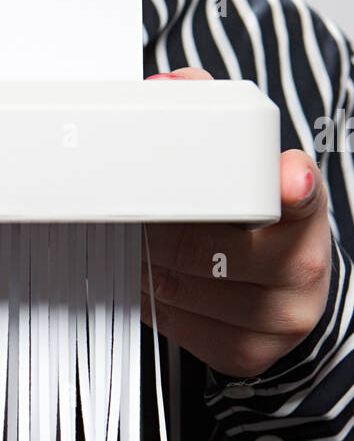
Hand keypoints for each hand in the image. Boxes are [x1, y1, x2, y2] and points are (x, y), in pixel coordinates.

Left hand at [140, 68, 331, 378]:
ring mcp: (275, 319)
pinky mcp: (243, 354)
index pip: (303, 197)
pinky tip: (151, 277)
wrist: (285, 292)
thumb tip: (166, 86)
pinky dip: (147, 296)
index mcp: (304, 212)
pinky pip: (171, 323)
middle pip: (204, 245)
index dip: (293, 188)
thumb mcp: (246, 164)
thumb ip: (213, 114)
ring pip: (177, 285)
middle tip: (137, 206)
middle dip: (159, 224)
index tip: (288, 177)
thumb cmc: (257, 221)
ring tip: (141, 240)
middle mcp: (301, 270)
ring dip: (141, 260)